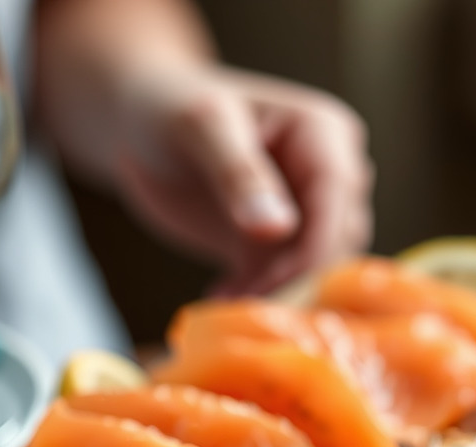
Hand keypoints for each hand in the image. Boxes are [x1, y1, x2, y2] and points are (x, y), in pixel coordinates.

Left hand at [113, 65, 372, 295]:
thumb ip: (239, 174)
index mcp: (323, 134)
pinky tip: (219, 298)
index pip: (337, 203)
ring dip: (277, 294)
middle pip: (336, 242)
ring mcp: (305, 210)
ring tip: (226, 304)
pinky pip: (284, 281)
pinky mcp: (277, 243)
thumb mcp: (200, 130)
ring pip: (316, 268)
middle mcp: (329, 172)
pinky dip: (258, 296)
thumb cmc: (167, 109)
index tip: (275, 289)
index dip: (313, 253)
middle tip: (245, 308)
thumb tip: (278, 229)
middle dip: (296, 281)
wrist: (138, 124)